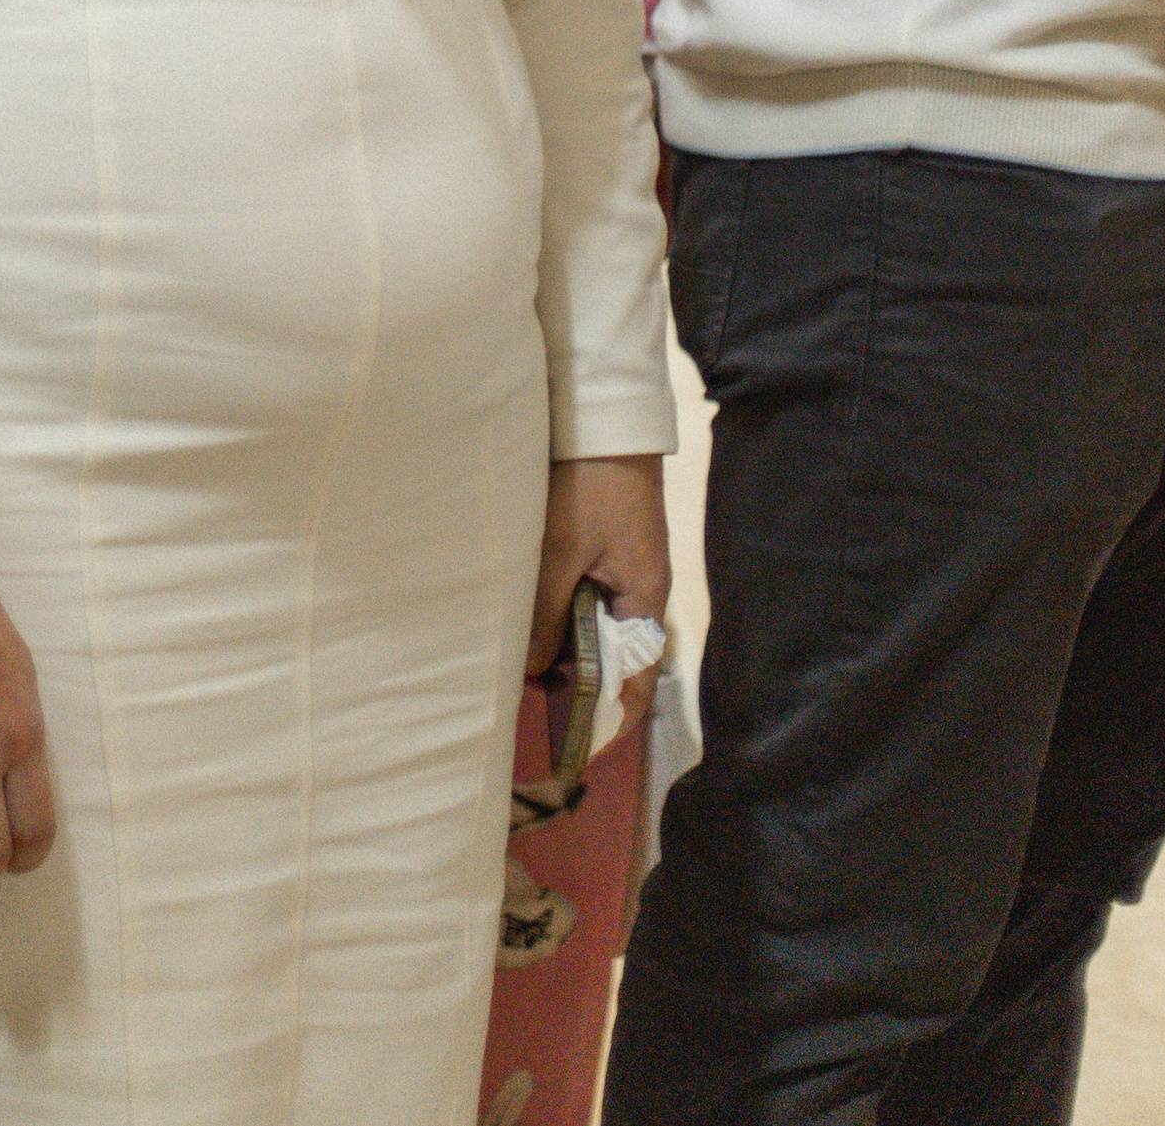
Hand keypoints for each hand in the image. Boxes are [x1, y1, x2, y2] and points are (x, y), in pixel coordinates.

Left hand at [526, 452, 672, 741]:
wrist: (603, 418)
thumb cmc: (590, 484)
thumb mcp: (562, 550)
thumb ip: (548, 614)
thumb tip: (536, 672)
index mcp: (645, 601)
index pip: (638, 683)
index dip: (610, 719)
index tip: (574, 746)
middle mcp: (640, 593)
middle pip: (613, 659)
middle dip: (576, 685)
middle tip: (527, 702)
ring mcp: (624, 570)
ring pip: (595, 628)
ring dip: (563, 647)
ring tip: (519, 666)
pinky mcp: (606, 549)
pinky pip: (586, 598)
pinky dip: (560, 614)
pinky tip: (527, 617)